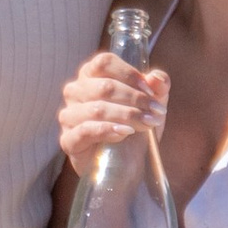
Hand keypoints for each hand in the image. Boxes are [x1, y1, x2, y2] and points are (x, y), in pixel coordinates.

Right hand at [58, 48, 167, 166]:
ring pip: (96, 108)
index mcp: (92, 75)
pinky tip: (124, 133)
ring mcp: (69, 115)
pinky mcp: (68, 140)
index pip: (104, 62)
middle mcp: (76, 91)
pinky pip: (85, 130)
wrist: (127, 165)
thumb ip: (158, 87)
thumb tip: (156, 78)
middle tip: (155, 113)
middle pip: (104, 86)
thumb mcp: (153, 105)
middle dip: (135, 99)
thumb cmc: (136, 128)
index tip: (150, 90)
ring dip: (127, 116)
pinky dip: (108, 130)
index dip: (129, 74)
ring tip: (146, 125)